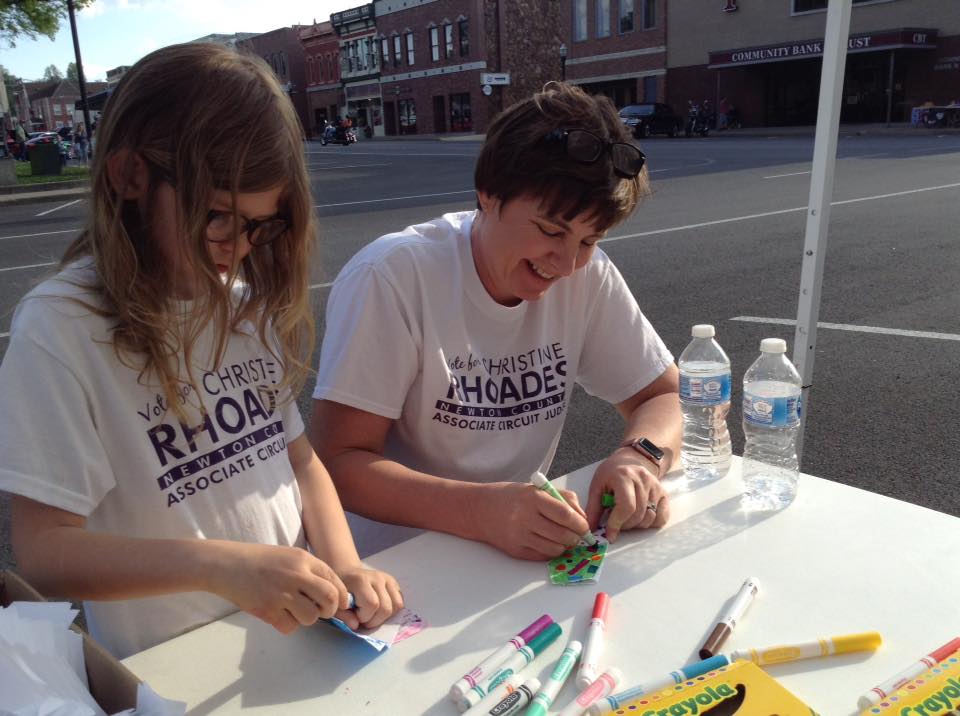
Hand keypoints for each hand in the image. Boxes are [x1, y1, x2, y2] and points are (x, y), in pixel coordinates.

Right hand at [208, 542, 348, 634]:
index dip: (341, 596)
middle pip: (329, 599)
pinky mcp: (267, 610)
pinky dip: (287, 625)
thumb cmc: (259, 560)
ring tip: (293, 611)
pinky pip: (290, 627)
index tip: (340, 604)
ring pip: (311, 617)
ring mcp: (281, 593)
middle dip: (329, 610)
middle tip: (320, 612)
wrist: (226, 564)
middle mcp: (296, 575)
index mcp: (304, 559)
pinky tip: (278, 615)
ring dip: (306, 619)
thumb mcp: (289, 556)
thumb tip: (332, 593)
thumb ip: (309, 571)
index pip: (334, 580)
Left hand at [336, 565, 403, 629]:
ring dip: (384, 617)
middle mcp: (377, 577)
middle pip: (386, 607)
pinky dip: (392, 611)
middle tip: (363, 618)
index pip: (372, 604)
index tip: (355, 615)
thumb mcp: (336, 604)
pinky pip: (400, 602)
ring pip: (397, 605)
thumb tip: (356, 626)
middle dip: (374, 620)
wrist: (347, 574)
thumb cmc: (341, 591)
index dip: (364, 616)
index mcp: (361, 580)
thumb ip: (344, 616)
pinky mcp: (393, 582)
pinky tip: (379, 609)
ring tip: (372, 614)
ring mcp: (387, 579)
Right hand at [474, 481, 590, 560]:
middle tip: (577, 535)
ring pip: (555, 549)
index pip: (565, 514)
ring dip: (564, 546)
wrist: (481, 510)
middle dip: (576, 537)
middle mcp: (525, 517)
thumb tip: (583, 519)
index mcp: (533, 498)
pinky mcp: (516, 551)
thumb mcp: (537, 489)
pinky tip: (548, 542)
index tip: (585, 526)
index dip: (580, 523)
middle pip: (563, 535)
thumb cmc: (512, 497)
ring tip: (563, 538)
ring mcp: (519, 536)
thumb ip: (564, 499)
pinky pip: (543, 556)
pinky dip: (551, 551)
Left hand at [586, 450, 669, 540]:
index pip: (626, 506)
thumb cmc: (611, 473)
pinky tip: (640, 518)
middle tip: (616, 524)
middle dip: (625, 526)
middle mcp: (643, 480)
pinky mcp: (663, 493)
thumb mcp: (597, 486)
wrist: (631, 460)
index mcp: (624, 476)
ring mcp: (655, 486)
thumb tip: (590, 529)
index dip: (617, 523)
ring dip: (636, 525)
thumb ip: (593, 508)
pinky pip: (662, 517)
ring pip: (650, 518)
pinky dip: (651, 523)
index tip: (610, 535)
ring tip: (626, 518)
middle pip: (638, 514)